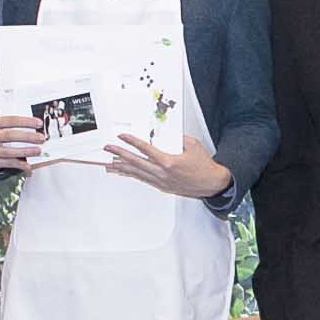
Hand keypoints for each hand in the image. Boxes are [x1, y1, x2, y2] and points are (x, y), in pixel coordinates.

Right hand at [0, 110, 46, 169]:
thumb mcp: (1, 124)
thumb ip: (15, 124)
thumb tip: (37, 126)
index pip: (9, 119)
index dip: (26, 121)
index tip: (39, 123)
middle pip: (9, 135)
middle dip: (28, 137)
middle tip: (41, 138)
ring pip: (8, 151)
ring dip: (25, 151)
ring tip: (38, 150)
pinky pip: (6, 163)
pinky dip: (19, 164)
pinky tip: (28, 165)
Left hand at [101, 134, 231, 198]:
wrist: (211, 184)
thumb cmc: (204, 165)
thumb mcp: (193, 145)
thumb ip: (177, 137)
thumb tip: (163, 133)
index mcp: (169, 162)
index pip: (146, 149)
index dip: (132, 142)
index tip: (122, 136)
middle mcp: (162, 173)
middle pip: (136, 162)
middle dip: (119, 155)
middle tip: (108, 149)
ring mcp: (161, 181)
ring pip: (137, 173)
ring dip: (122, 167)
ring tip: (109, 162)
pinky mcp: (162, 186)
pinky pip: (143, 179)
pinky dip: (132, 174)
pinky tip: (125, 172)